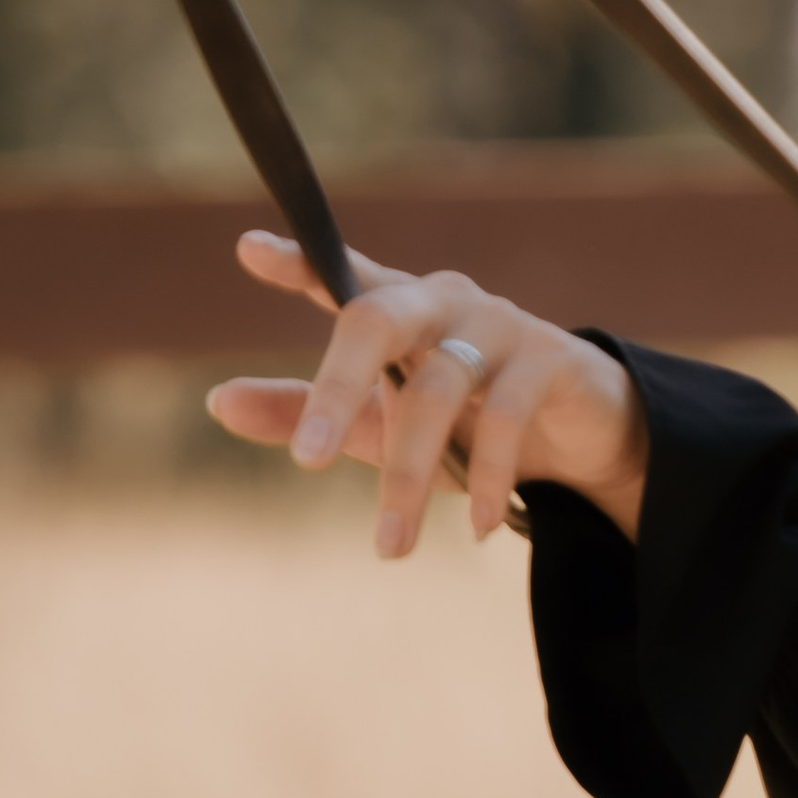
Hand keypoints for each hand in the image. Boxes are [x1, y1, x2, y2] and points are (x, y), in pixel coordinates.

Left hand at [206, 233, 649, 555]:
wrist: (581, 435)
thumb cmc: (464, 419)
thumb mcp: (378, 420)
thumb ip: (304, 410)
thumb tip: (216, 401)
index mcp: (397, 308)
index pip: (342, 277)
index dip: (298, 263)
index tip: (248, 251)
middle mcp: (443, 299)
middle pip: (376, 320)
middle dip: (337, 388)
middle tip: (305, 463)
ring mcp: (499, 322)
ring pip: (440, 388)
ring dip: (411, 474)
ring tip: (391, 546)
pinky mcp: (551, 357)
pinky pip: (508, 415)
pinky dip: (489, 478)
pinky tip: (479, 528)